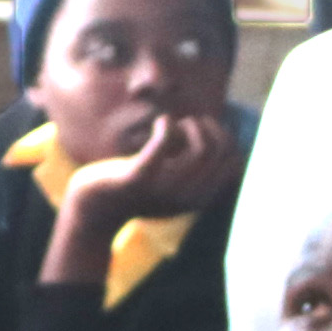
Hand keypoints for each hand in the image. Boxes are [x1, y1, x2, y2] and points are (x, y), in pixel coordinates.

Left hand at [57, 111, 240, 253]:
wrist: (94, 209)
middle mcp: (189, 197)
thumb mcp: (175, 181)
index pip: (237, 162)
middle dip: (209, 128)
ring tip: (172, 125)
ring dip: (191, 126)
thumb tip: (225, 136)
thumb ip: (198, 167)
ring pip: (203, 148)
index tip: (200, 134)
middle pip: (223, 151)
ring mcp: (166, 188)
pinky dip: (167, 124)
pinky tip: (161, 122)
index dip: (225, 139)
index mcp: (200, 198)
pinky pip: (165, 142)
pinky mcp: (139, 177)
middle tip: (185, 126)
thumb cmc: (136, 186)